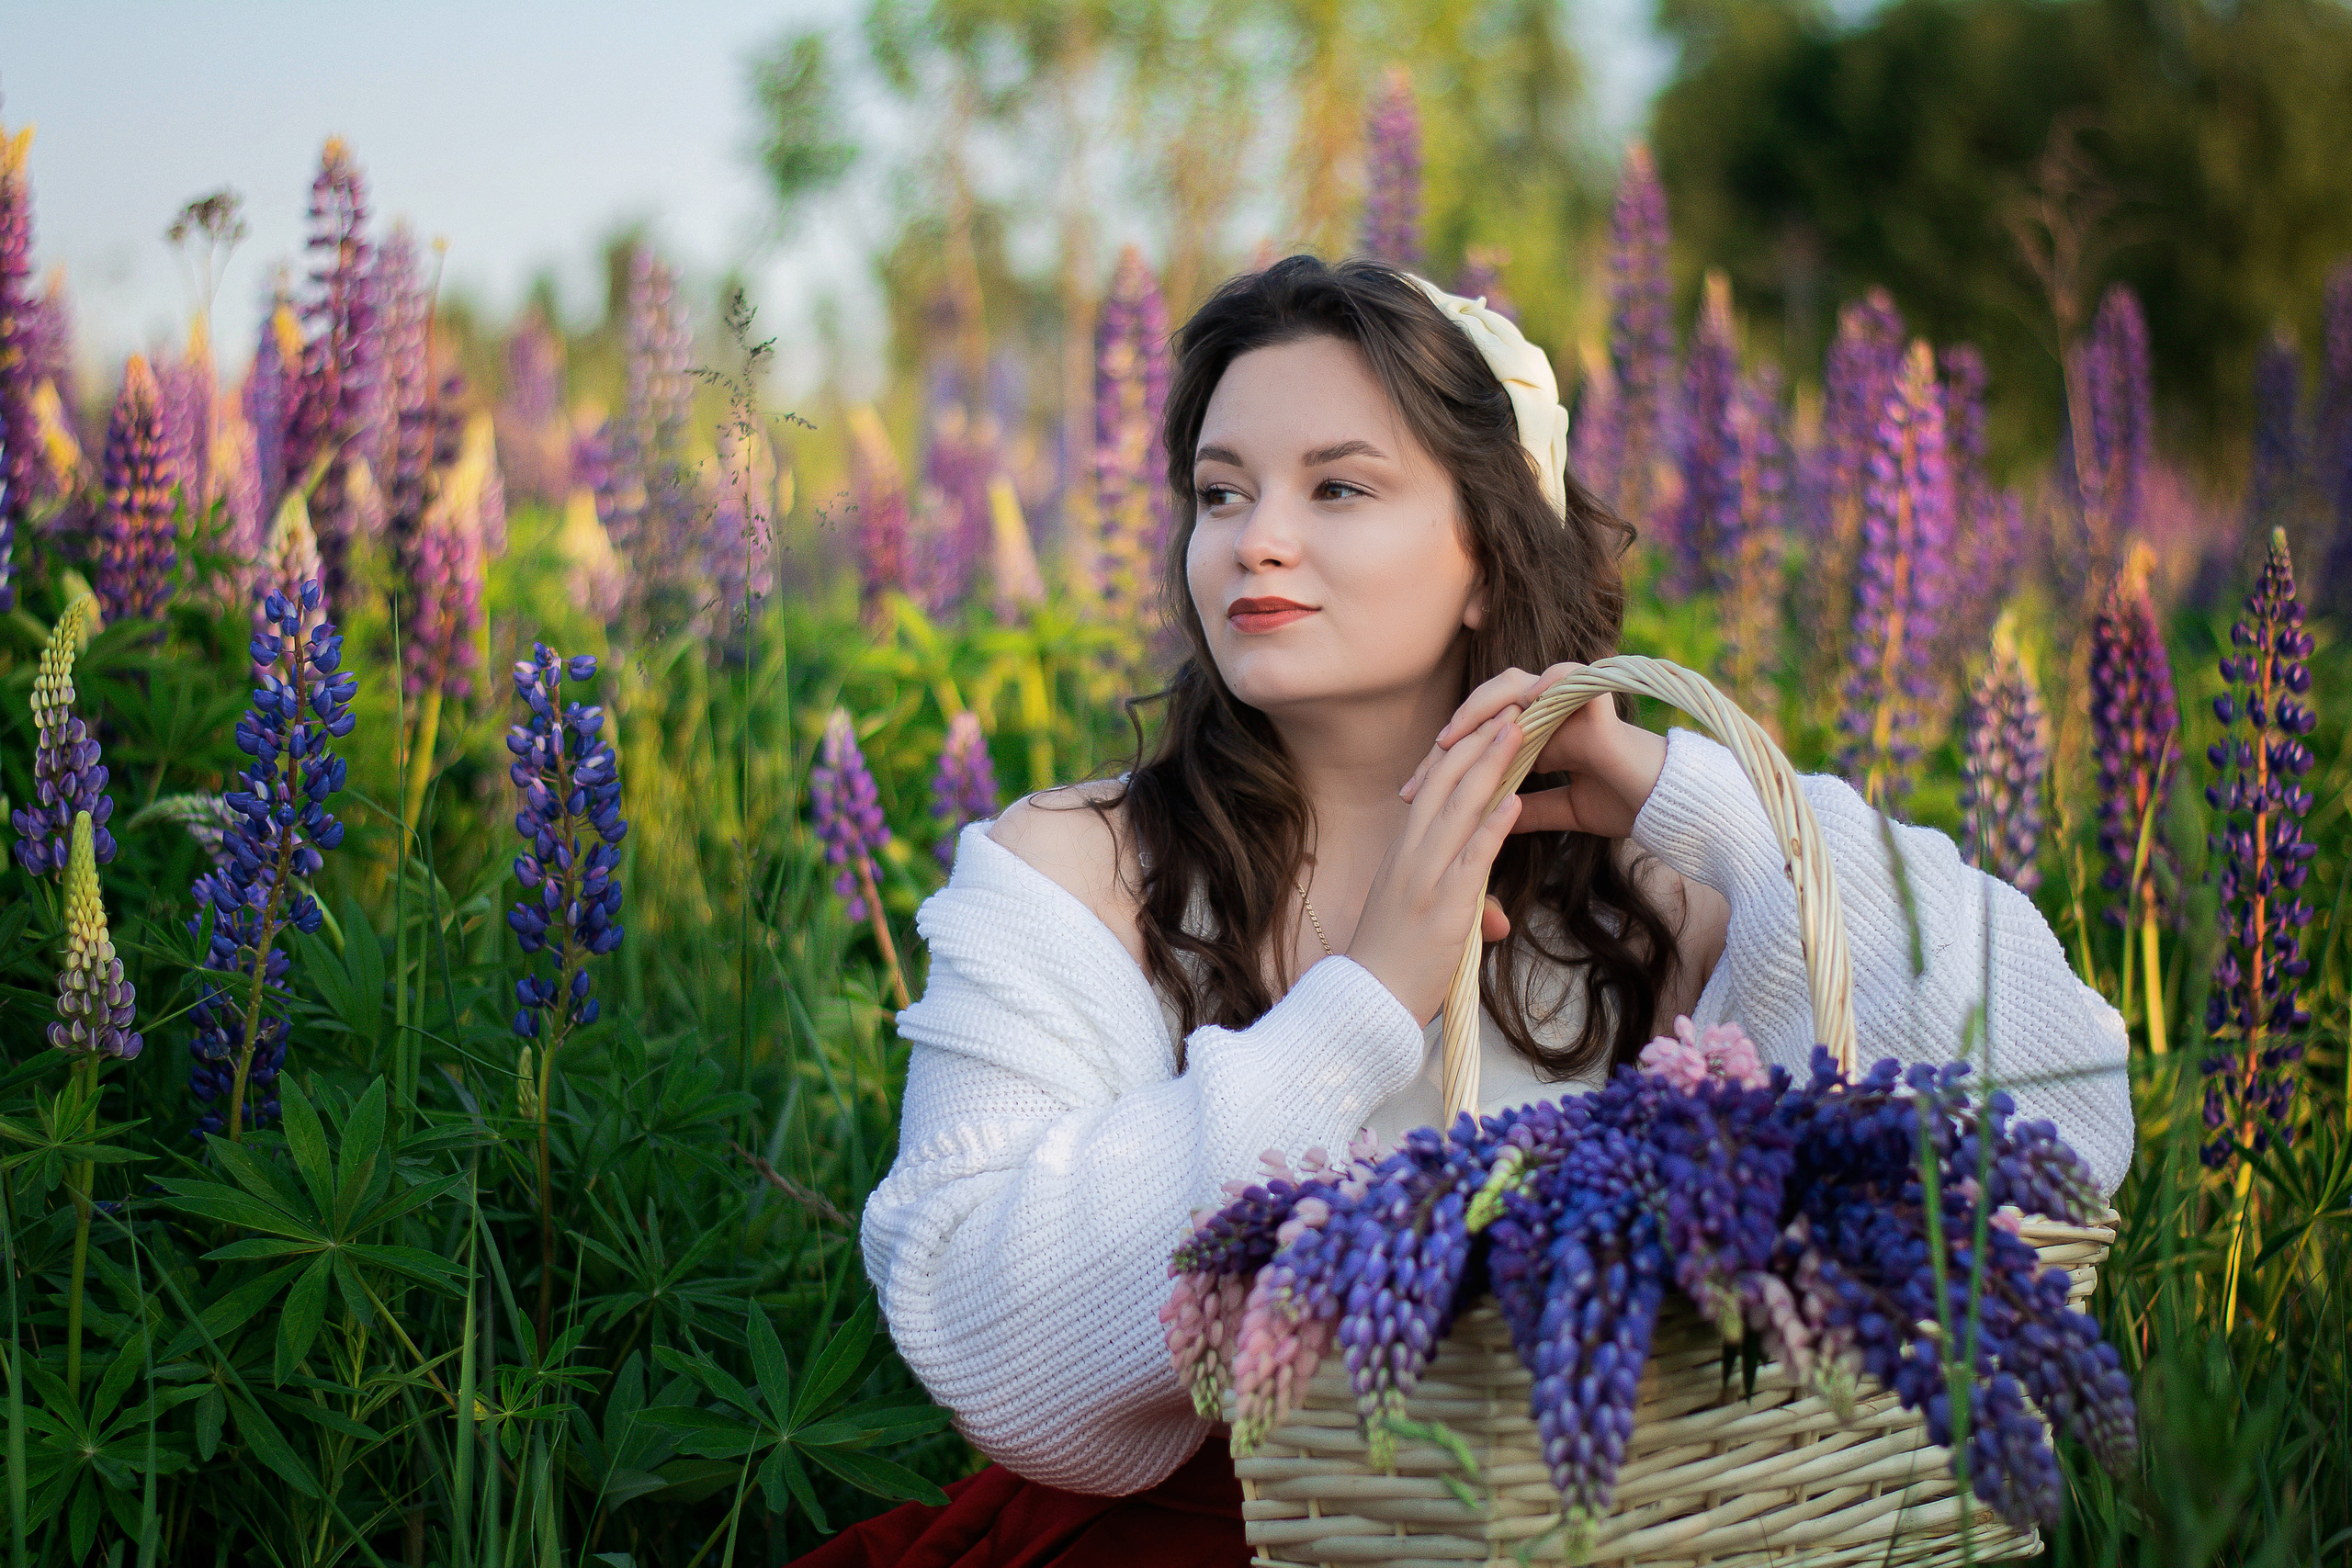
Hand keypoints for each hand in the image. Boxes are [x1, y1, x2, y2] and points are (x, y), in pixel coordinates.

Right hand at [1345, 708, 1526, 1026]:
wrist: (1365, 1007)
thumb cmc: (1393, 969)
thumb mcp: (1424, 925)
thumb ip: (1461, 908)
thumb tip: (1496, 919)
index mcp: (1403, 853)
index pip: (1432, 789)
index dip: (1461, 752)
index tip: (1488, 722)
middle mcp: (1410, 856)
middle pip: (1445, 783)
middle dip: (1479, 740)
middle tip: (1509, 705)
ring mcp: (1424, 879)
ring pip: (1458, 808)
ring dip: (1491, 766)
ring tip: (1517, 729)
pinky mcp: (1442, 908)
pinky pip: (1471, 858)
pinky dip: (1493, 827)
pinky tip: (1515, 800)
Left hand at [1400, 665, 1667, 840]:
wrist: (1670, 807)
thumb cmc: (1624, 804)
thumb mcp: (1562, 811)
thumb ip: (1525, 807)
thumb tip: (1484, 817)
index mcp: (1539, 735)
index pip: (1478, 738)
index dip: (1443, 762)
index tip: (1410, 794)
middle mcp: (1550, 712)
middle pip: (1486, 708)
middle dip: (1449, 736)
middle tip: (1419, 770)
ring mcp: (1573, 700)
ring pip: (1514, 684)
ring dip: (1480, 706)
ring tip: (1453, 736)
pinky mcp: (1598, 698)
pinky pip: (1567, 677)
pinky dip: (1541, 686)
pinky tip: (1515, 712)